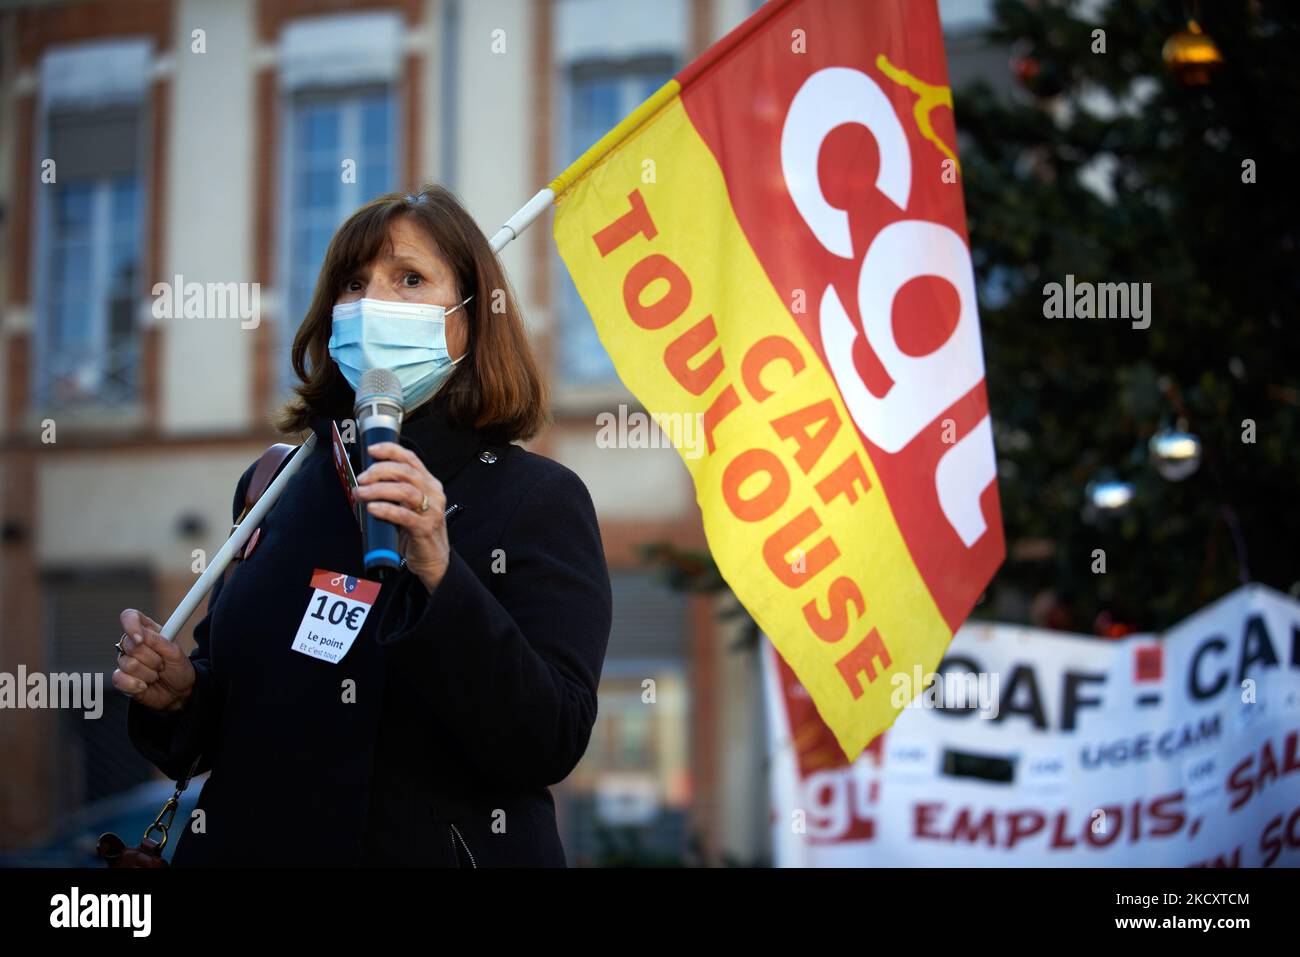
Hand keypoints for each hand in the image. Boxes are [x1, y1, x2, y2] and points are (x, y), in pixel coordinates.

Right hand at [111, 609, 195, 713]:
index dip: (131, 625)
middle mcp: (133, 644)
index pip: (130, 617)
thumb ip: (159, 641)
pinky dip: (136, 685)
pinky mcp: (121, 679)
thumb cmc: (178, 668)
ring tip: (156, 675)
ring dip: (148, 673)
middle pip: (130, 645)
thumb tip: (141, 635)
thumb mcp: (175, 653)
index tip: (141, 639)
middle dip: (152, 658)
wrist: (179, 692)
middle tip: (162, 664)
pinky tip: (145, 686)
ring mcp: (125, 661)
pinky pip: (119, 679)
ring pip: (128, 664)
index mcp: (147, 631)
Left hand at [355, 441, 449, 591]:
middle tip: (362, 478)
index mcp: (429, 484)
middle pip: (406, 472)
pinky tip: (373, 508)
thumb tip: (365, 481)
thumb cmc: (416, 532)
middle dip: (379, 471)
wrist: (433, 560)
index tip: (372, 450)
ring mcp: (432, 511)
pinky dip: (386, 510)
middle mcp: (434, 493)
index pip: (411, 459)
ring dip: (379, 489)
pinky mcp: (425, 529)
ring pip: (405, 491)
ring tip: (362, 493)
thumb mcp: (409, 505)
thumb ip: (394, 492)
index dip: (391, 450)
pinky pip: (404, 515)